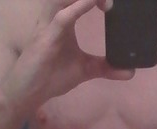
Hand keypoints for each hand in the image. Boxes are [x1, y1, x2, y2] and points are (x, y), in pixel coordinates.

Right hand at [15, 0, 133, 104]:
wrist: (27, 92)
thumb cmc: (50, 77)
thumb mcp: (84, 70)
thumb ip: (105, 67)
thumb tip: (129, 71)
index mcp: (65, 19)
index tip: (114, 1)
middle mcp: (57, 16)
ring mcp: (50, 24)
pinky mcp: (47, 37)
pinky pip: (63, 16)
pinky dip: (79, 6)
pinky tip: (93, 1)